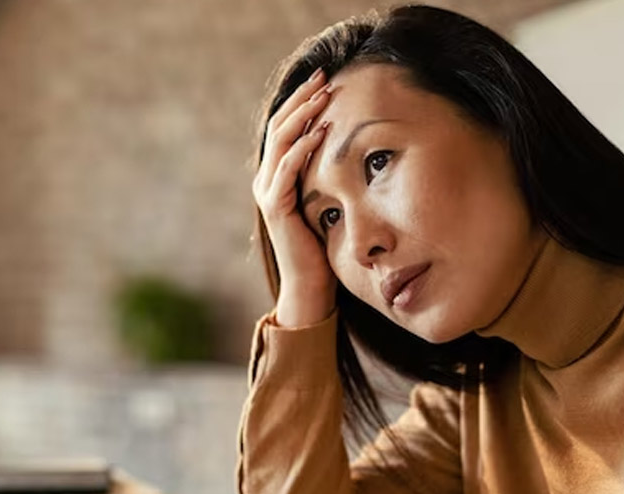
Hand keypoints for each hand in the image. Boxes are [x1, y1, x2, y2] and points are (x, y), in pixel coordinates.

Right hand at [252, 68, 338, 327]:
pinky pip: (286, 170)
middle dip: (302, 99)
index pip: (286, 127)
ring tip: (324, 96)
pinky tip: (321, 133)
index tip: (327, 79)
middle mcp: (267, 180)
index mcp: (277, 176)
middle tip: (325, 76)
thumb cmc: (324, 249)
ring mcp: (268, 194)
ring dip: (303, 116)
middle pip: (279, 126)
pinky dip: (302, 149)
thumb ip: (330, 178)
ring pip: (280, 142)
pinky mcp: (275, 208)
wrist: (311, 288)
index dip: (303, 101)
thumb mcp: (330, 203)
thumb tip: (356, 151)